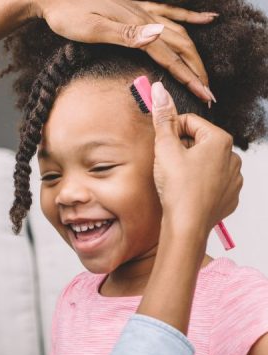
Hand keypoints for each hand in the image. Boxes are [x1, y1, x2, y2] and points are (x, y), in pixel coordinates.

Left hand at [30, 0, 216, 101]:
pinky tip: (207, 19)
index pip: (170, 56)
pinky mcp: (136, 7)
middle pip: (181, 46)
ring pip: (179, 32)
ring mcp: (142, 11)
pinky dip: (191, 18)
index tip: (205, 95)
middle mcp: (144, 17)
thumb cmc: (68, 16)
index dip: (189, 77)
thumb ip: (126, 34)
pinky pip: (171, 12)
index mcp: (136, 27)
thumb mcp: (93, 28)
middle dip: (196, 70)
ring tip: (205, 73)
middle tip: (209, 93)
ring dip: (195, 53)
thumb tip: (158, 36)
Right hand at [150, 81, 242, 234]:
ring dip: (191, 166)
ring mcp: (234, 178)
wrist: (187, 225)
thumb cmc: (177, 188)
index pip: (189, 122)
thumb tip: (159, 90)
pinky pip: (213, 181)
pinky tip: (187, 191)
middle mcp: (232, 156)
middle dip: (182, 149)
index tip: (162, 145)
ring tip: (177, 180)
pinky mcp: (230, 195)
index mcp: (219, 140)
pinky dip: (200, 183)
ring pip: (206, 162)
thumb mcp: (165, 148)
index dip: (171, 132)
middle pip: (199, 142)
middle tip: (167, 165)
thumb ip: (163, 117)